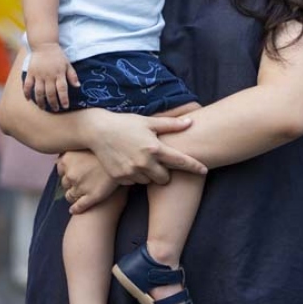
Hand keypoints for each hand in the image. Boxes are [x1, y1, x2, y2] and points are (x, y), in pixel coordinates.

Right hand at [24, 44, 78, 110]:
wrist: (44, 44)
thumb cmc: (58, 56)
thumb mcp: (68, 64)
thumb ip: (72, 75)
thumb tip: (78, 86)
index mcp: (59, 73)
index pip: (62, 89)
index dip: (63, 99)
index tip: (65, 106)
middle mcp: (48, 75)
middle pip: (50, 93)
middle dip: (53, 103)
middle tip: (55, 109)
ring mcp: (38, 75)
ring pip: (39, 91)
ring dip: (41, 101)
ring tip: (43, 108)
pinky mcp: (30, 73)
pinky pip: (27, 85)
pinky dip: (27, 93)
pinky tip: (28, 99)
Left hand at [58, 151, 118, 214]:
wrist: (124, 158)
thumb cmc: (108, 147)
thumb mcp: (89, 142)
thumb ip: (75, 146)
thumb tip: (62, 154)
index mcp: (67, 159)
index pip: (59, 168)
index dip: (66, 170)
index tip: (74, 169)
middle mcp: (71, 173)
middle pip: (64, 182)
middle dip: (70, 182)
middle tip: (80, 180)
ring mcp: (79, 187)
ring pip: (70, 195)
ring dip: (73, 195)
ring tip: (81, 193)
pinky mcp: (90, 197)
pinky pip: (79, 206)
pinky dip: (75, 209)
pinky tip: (74, 210)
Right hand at [89, 112, 207, 184]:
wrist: (97, 130)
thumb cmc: (125, 123)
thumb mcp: (147, 121)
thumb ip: (170, 124)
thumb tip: (190, 122)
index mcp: (154, 148)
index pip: (180, 161)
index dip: (194, 166)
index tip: (205, 170)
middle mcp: (144, 162)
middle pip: (164, 178)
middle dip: (163, 172)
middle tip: (156, 161)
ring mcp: (131, 171)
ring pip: (148, 181)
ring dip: (148, 174)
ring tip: (139, 160)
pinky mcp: (120, 177)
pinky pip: (133, 182)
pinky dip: (134, 175)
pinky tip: (128, 163)